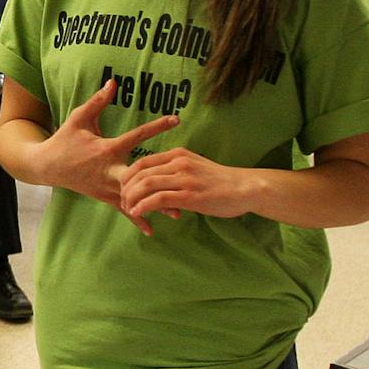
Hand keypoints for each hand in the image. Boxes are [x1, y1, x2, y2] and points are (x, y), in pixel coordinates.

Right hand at [25, 80, 182, 234]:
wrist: (46, 166)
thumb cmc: (65, 139)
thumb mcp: (79, 117)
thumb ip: (98, 101)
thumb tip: (114, 82)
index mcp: (106, 148)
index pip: (136, 136)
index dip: (156, 126)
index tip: (176, 119)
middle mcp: (109, 170)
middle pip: (139, 177)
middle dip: (160, 180)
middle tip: (182, 185)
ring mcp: (106, 186)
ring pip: (134, 197)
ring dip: (155, 205)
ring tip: (178, 213)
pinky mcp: (103, 196)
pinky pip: (123, 209)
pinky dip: (137, 219)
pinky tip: (152, 230)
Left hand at [120, 148, 251, 223]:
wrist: (245, 188)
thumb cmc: (220, 181)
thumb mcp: (195, 167)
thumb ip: (175, 170)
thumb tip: (156, 181)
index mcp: (178, 154)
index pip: (143, 162)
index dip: (128, 177)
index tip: (124, 190)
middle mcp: (179, 163)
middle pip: (140, 173)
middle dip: (126, 189)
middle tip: (122, 202)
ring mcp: (185, 179)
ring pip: (146, 185)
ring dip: (132, 199)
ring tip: (128, 210)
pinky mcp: (190, 195)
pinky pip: (158, 199)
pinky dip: (143, 207)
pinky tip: (138, 213)